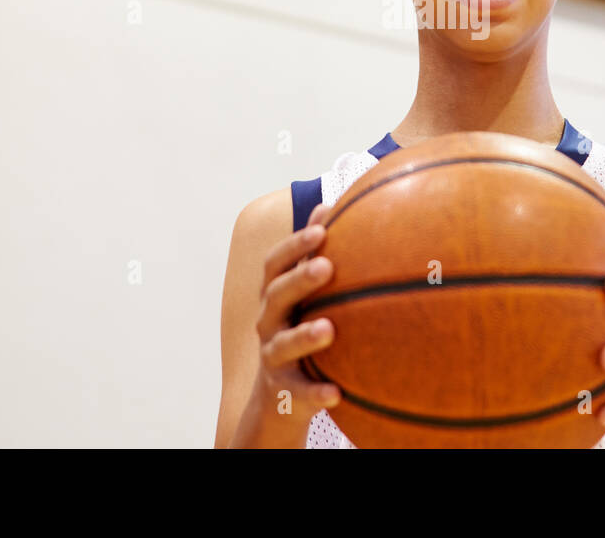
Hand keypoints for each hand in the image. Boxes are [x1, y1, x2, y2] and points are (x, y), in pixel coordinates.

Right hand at [243, 203, 341, 431]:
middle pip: (276, 296)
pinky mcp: (284, 393)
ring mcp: (274, 359)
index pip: (276, 264)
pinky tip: (336, 392)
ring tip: (329, 329)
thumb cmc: (298, 332)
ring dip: (304, 336)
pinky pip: (299, 393)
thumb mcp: (304, 299)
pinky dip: (316, 393)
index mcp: (275, 297)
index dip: (294, 245)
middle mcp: (269, 324)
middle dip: (299, 279)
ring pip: (282, 345)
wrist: (276, 400)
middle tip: (326, 267)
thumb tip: (335, 205)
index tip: (321, 228)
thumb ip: (315, 259)